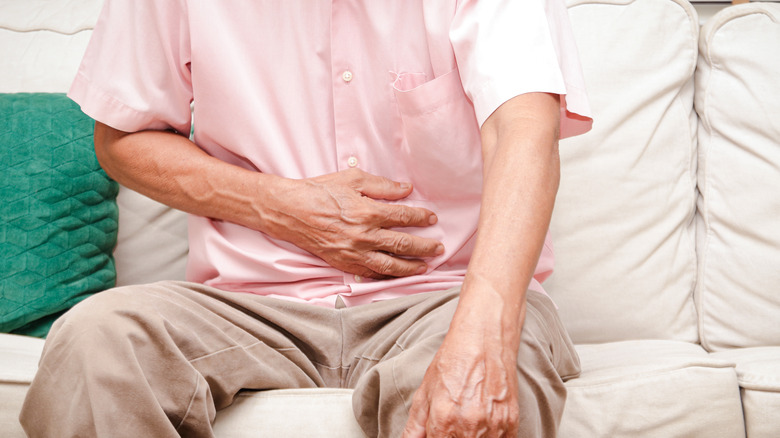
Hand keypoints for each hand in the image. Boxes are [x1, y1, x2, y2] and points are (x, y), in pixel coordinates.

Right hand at [260, 168, 443, 278]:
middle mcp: (364, 236)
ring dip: (410, 267)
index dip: (421, 217)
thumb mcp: (352, 179)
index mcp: (368, 212)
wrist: (289, 211)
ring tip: (425, 266)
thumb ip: (382, 186)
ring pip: (389, 265)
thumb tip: (406, 189)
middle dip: (424, 247)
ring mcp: (354, 253)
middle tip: (438, 248)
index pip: (403, 217)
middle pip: (403, 244)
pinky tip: (396, 275)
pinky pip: (370, 273)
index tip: (432, 218)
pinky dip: (386, 276)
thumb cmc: (319, 191)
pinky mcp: (343, 263)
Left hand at [402, 323, 520, 436]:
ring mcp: (493, 426)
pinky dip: (490, 436)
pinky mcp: (511, 422)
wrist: (484, 339)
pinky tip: (483, 422)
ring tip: (468, 419)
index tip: (438, 432)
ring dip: (472, 437)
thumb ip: (415, 427)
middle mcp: (470, 427)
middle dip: (453, 437)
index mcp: (444, 420)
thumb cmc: (453, 362)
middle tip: (453, 422)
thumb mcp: (425, 392)